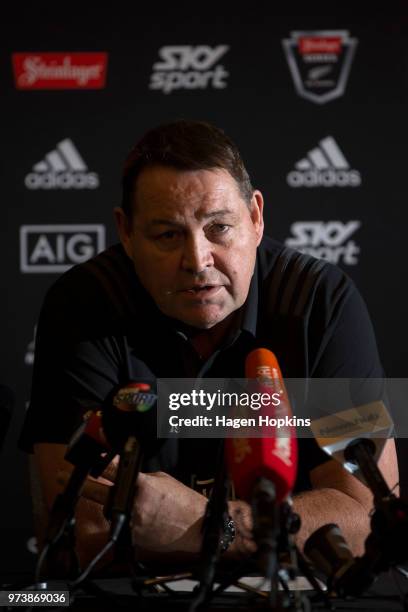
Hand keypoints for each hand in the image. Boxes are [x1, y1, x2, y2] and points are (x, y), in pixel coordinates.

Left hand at [59, 461, 206, 555]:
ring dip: (109, 505)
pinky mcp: (133, 539)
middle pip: (98, 491)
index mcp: (141, 485)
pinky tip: (140, 518)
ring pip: (108, 511)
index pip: (112, 469)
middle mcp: (133, 504)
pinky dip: (124, 520)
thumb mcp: (161, 480)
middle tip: (63, 477)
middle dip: (80, 484)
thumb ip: (140, 477)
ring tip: (117, 500)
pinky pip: (120, 525)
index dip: (97, 461)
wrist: (196, 528)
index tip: (87, 456)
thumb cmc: (183, 501)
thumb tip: (125, 476)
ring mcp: (131, 523)